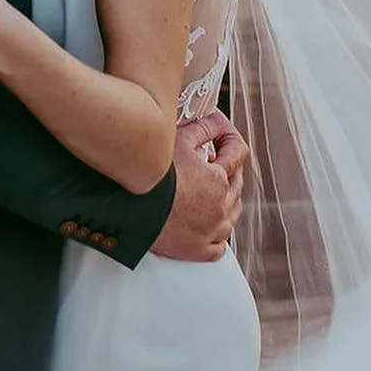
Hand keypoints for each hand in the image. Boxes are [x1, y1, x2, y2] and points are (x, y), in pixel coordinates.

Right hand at [150, 111, 246, 262]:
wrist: (131, 211)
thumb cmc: (152, 177)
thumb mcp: (179, 141)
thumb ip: (203, 128)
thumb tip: (216, 121)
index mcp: (219, 179)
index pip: (238, 152)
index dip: (229, 139)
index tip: (221, 136)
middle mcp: (222, 207)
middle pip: (237, 184)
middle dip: (228, 169)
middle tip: (212, 161)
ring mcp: (212, 231)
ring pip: (232, 215)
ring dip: (226, 200)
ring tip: (210, 190)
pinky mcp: (199, 250)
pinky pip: (219, 245)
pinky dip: (217, 234)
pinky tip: (208, 224)